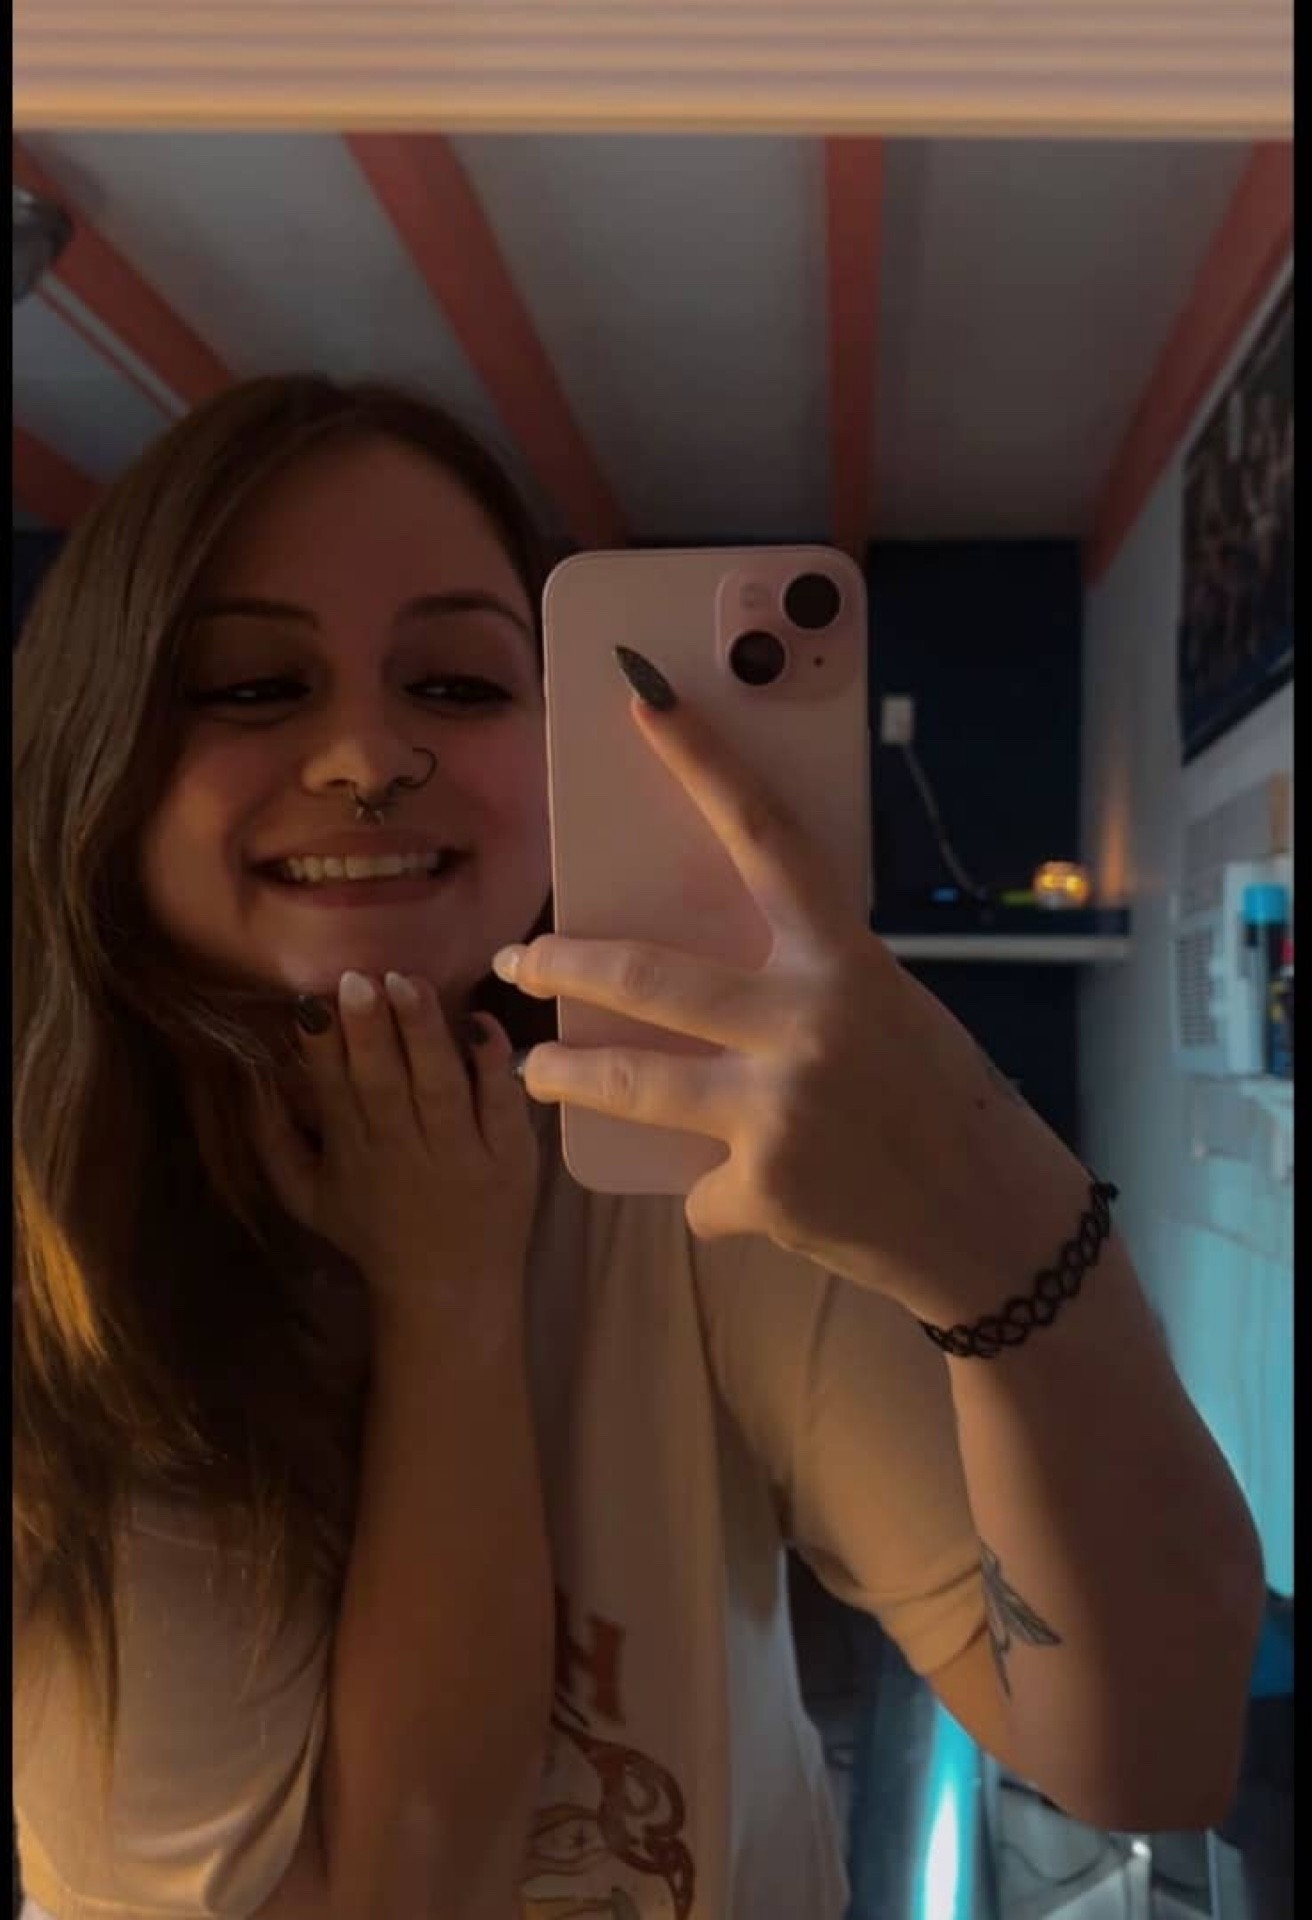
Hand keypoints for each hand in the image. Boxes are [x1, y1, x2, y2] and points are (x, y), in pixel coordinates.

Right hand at [255, 972, 538, 1331]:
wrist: (447, 1291)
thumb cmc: (373, 1232)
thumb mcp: (305, 1197)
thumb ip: (270, 1139)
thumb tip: (247, 1073)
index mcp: (351, 1155)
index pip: (333, 1092)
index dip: (323, 1048)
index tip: (314, 1001)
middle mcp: (403, 1151)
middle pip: (383, 1084)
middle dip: (369, 1031)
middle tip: (358, 979)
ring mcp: (460, 1154)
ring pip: (439, 1086)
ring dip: (424, 1033)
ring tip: (409, 984)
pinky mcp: (510, 1157)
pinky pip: (501, 1103)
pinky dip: (493, 1062)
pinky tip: (482, 1022)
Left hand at [495, 678, 1085, 1320]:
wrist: (992, 1225)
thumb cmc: (937, 1105)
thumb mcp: (881, 1015)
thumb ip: (800, 987)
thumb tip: (695, 984)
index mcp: (847, 959)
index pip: (767, 836)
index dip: (703, 762)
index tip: (643, 699)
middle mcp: (808, 1019)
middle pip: (647, 975)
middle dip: (562, 965)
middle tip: (514, 960)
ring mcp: (779, 1105)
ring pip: (630, 1082)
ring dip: (565, 1077)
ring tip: (535, 1072)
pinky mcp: (762, 1184)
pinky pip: (698, 1186)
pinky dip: (715, 1192)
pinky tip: (757, 1200)